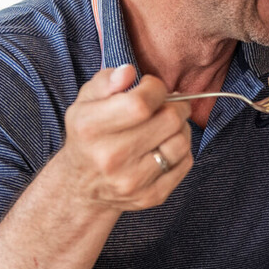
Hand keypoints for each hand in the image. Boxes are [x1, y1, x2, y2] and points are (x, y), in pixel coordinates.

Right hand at [58, 64, 192, 212]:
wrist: (82, 187)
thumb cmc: (89, 135)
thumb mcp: (86, 101)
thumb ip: (107, 81)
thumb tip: (128, 72)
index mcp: (91, 128)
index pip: (140, 103)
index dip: (155, 88)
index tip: (151, 87)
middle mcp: (110, 157)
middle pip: (168, 121)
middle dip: (175, 105)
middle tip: (167, 104)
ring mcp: (133, 181)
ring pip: (181, 142)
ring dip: (181, 127)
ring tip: (168, 124)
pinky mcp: (151, 196)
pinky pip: (185, 163)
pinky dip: (182, 149)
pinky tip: (166, 144)